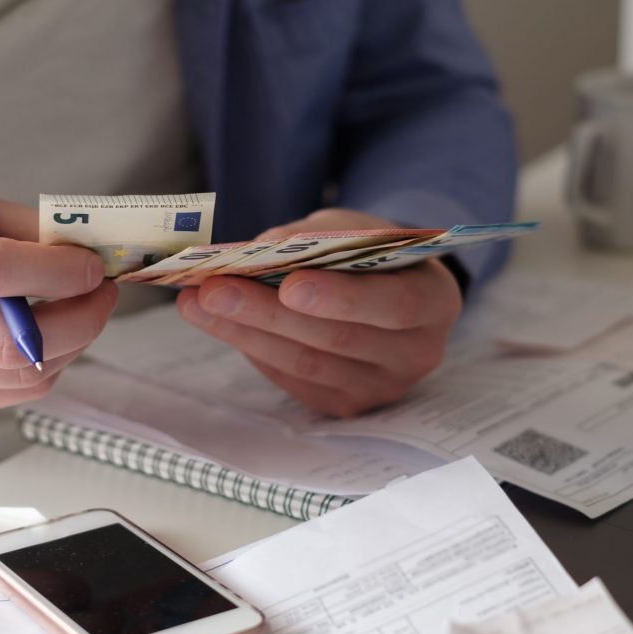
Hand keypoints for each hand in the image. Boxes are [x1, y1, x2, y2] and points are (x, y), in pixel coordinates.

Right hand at [0, 196, 117, 413]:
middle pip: (10, 343)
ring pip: (23, 375)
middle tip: (105, 294)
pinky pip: (16, 393)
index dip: (53, 271)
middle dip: (79, 320)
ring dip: (73, 343)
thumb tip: (94, 252)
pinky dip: (48, 363)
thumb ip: (25, 228)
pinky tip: (48, 335)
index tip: (91, 266)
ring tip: (81, 310)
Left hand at [176, 208, 461, 416]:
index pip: (393, 306)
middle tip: (213, 289)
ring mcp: (381, 387)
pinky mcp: (346, 405)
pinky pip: (294, 381)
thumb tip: (259, 252)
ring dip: (245, 332)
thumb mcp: (353, 228)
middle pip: (337, 340)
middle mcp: (417, 353)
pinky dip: (254, 349)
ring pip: (307, 365)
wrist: (388, 289)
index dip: (340, 298)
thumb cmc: (371, 252)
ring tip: (197, 303)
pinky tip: (221, 324)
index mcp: (435, 301)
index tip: (289, 284)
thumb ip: (315, 237)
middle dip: (268, 313)